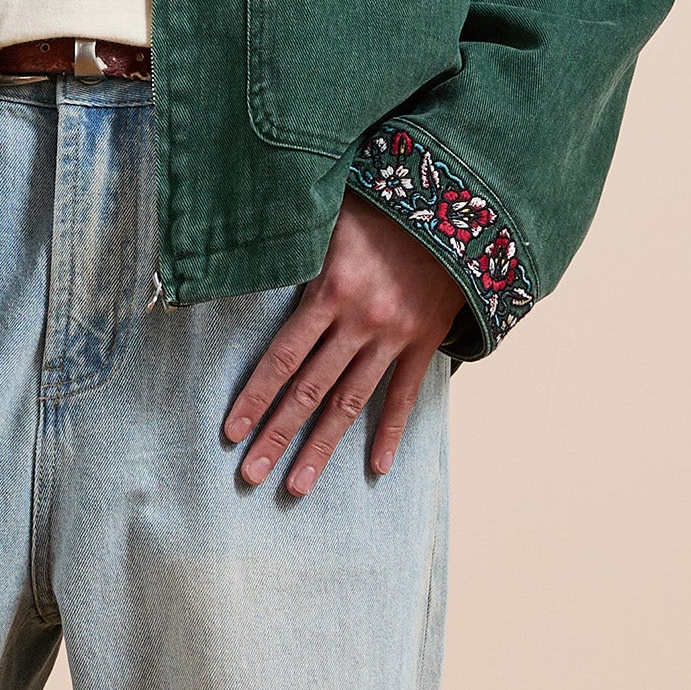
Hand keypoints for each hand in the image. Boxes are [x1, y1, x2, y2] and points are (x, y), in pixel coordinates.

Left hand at [224, 195, 460, 497]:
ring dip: (321, 448)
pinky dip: (389, 432)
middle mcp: (359, 322)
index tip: (230, 432)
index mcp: (329, 292)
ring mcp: (393, 337)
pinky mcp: (423, 342)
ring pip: (349, 403)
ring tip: (297, 487)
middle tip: (249, 475)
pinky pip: (404, 394)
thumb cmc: (383, 204)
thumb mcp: (330, 217)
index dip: (253, 397)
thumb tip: (246, 257)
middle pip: (308, 391)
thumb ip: (294, 246)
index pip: (281, 357)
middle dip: (276, 436)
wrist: (460, 202)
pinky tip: (376, 468)